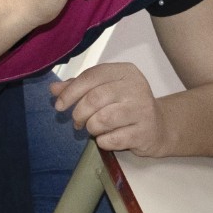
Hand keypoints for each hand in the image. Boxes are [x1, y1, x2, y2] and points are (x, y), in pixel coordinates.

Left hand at [50, 62, 167, 154]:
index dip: (71, 91)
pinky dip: (103, 141)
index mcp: (125, 71)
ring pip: (102, 119)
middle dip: (80, 113)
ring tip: (94, 129)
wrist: (159, 127)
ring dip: (91, 127)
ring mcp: (143, 110)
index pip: (92, 76)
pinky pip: (112, 139)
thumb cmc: (127, 106)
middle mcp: (136, 87)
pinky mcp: (145, 132)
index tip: (60, 105)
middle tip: (77, 121)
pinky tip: (107, 138)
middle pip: (95, 98)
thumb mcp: (105, 89)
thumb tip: (54, 89)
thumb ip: (80, 87)